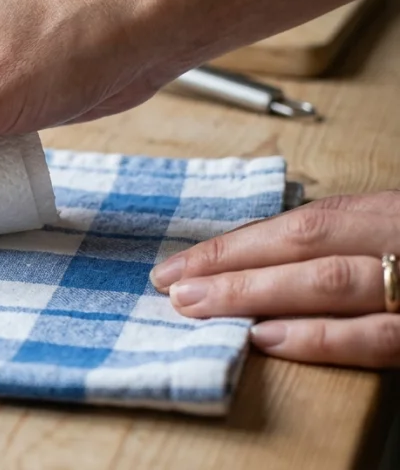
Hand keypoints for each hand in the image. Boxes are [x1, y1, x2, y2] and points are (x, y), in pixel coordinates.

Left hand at [150, 190, 399, 367]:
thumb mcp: (387, 233)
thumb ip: (336, 244)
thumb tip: (247, 266)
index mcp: (383, 212)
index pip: (297, 224)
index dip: (232, 245)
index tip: (177, 265)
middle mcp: (396, 237)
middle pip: (304, 242)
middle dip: (231, 265)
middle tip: (173, 286)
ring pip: (330, 280)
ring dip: (256, 293)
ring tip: (199, 306)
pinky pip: (376, 334)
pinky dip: (319, 336)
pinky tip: (266, 338)